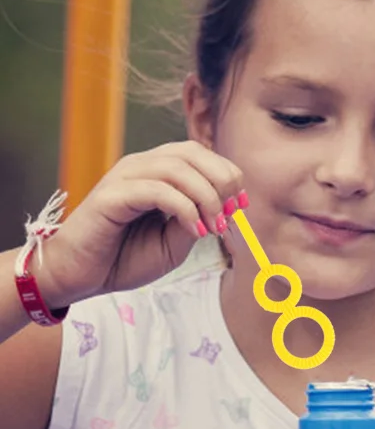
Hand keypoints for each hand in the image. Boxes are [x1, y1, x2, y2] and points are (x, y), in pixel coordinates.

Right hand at [35, 142, 245, 304]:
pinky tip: (194, 231)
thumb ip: (198, 220)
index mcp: (157, 173)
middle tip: (229, 214)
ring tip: (213, 227)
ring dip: (206, 197)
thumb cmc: (126, 258)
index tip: (240, 206)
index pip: (200, 154)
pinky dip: (185, 209)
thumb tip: (226, 208)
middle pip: (192, 152)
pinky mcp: (111, 196)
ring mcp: (124, 178)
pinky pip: (157, 190)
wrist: (81, 276)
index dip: (228, 175)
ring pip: (177, 167)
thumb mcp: (175, 242)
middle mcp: (140, 167)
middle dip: (222, 180)